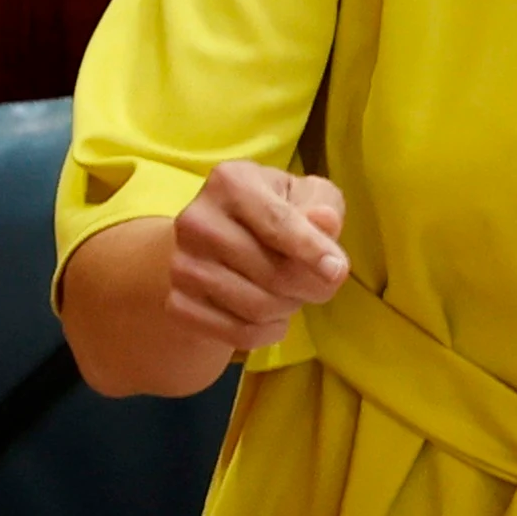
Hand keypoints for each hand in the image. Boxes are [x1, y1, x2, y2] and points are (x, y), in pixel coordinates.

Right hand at [164, 160, 348, 357]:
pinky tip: (272, 317)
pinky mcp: (177, 302)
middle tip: (322, 283)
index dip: (313, 250)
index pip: (277, 222)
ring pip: (257, 307)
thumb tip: (325, 221)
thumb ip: (322, 205)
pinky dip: (267, 332)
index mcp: (231, 182)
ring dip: (290, 307)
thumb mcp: (307, 196)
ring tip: (292, 293)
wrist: (219, 243)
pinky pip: (237, 332)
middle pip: (272, 272)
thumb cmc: (276, 213)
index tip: (338, 271)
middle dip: (311, 285)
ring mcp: (181, 264)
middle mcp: (197, 220)